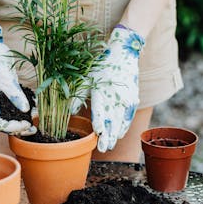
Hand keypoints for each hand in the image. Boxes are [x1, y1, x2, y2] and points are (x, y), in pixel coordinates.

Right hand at [0, 23, 35, 134]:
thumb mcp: (6, 78)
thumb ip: (15, 94)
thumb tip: (25, 110)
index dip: (11, 127)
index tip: (26, 123)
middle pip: (5, 122)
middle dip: (19, 127)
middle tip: (33, 128)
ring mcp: (1, 96)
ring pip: (12, 114)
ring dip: (23, 118)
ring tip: (36, 119)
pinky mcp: (9, 89)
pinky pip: (17, 103)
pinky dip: (26, 107)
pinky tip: (35, 106)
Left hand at [90, 25, 144, 151]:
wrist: (124, 54)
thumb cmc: (101, 66)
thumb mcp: (87, 78)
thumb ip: (79, 96)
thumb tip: (69, 112)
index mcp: (102, 91)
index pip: (101, 111)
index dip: (100, 124)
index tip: (98, 135)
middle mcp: (115, 96)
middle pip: (112, 120)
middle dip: (108, 136)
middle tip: (103, 149)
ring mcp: (126, 99)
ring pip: (121, 121)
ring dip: (116, 134)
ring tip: (110, 145)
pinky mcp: (133, 99)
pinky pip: (129, 116)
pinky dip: (124, 126)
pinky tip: (119, 134)